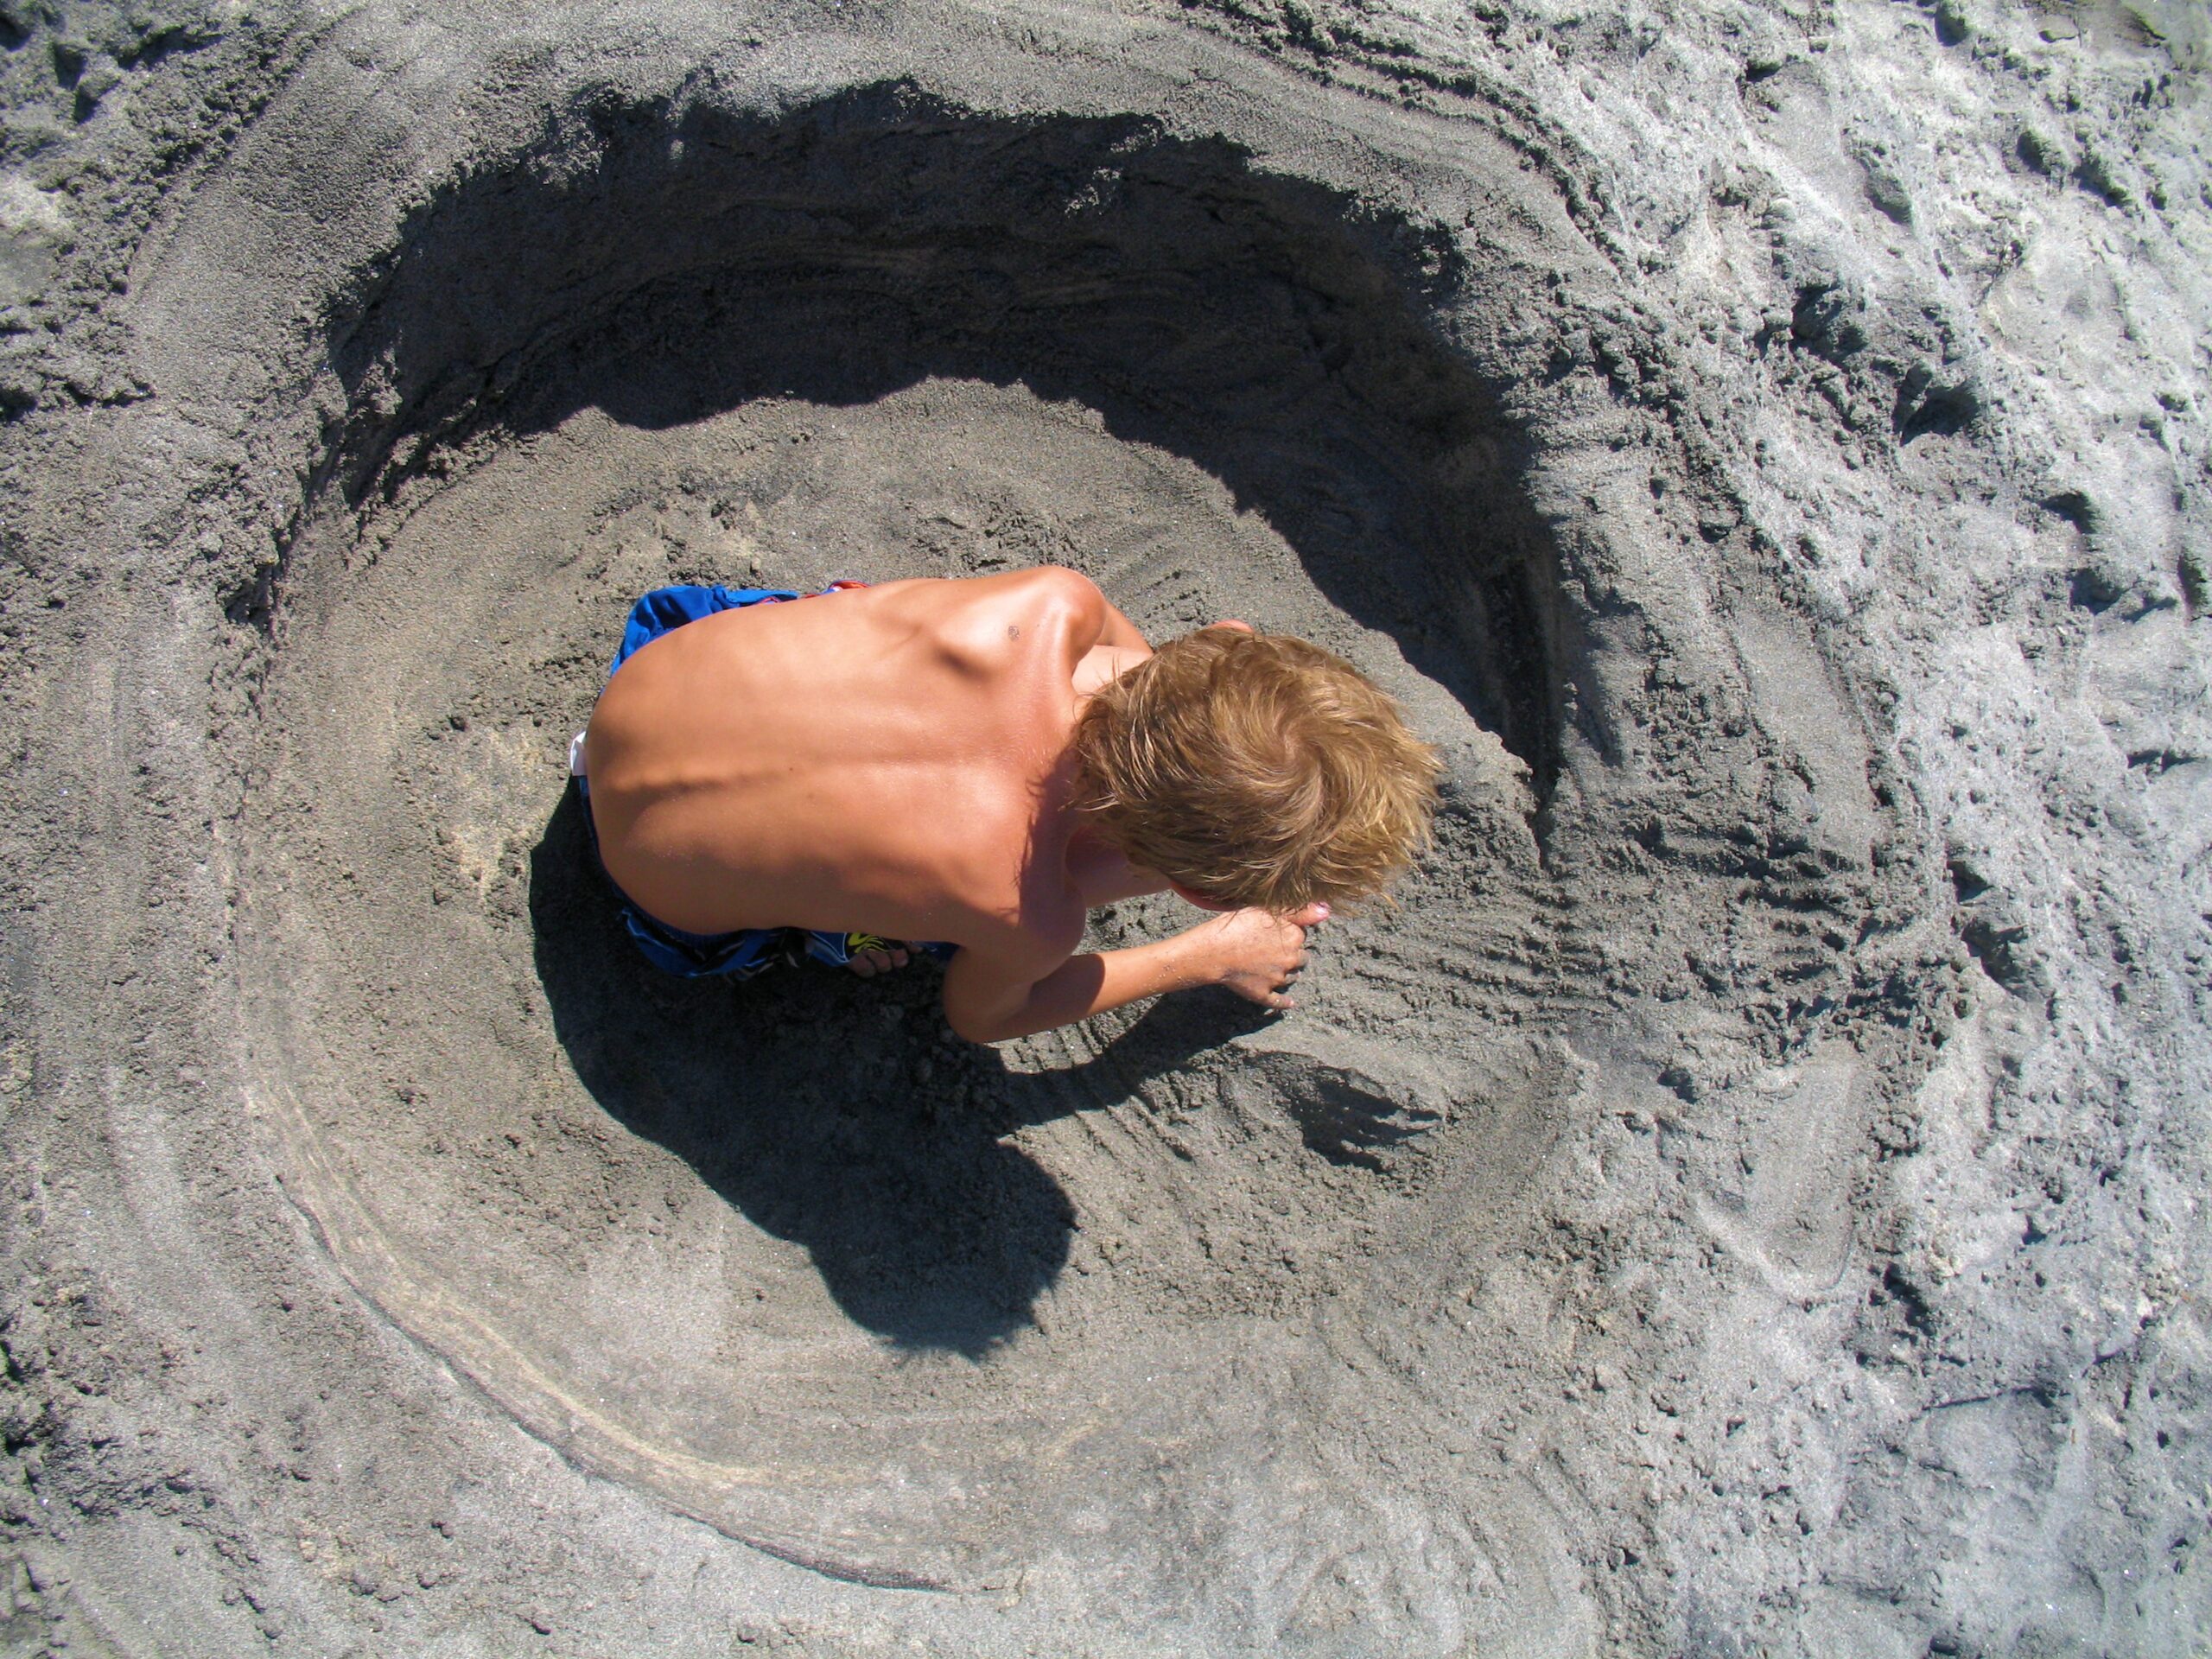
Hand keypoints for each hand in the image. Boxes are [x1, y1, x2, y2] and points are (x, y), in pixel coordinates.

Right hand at [1197, 902, 1328, 1010]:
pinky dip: (1285, 1003)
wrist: (1213, 951)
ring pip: (1291, 978)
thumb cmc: (1236, 925)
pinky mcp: (1264, 994)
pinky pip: (1280, 1002)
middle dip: (1292, 955)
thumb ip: (1299, 911)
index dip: (1290, 933)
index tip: (1278, 932)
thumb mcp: (1267, 910)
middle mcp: (1290, 960)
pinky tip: (1290, 1004)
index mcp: (1294, 938)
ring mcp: (1278, 979)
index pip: (1301, 935)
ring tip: (1275, 969)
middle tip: (1276, 950)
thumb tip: (1326, 911)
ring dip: (1288, 974)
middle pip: (1300, 958)